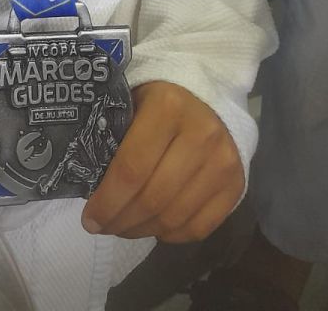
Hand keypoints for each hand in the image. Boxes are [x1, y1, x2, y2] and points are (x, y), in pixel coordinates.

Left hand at [82, 81, 243, 243]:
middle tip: (102, 226)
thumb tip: (89, 186)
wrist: (208, 93)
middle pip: (153, 198)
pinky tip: (152, 226)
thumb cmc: (158, 97)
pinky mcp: (237, 184)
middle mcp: (201, 135)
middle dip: (121, 220)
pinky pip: (199, 227)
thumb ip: (115, 137)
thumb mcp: (132, 101)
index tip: (89, 219)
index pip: (131, 169)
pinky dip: (171, 235)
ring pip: (175, 217)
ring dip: (143, 230)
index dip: (107, 201)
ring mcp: (224, 162)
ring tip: (123, 227)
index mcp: (168, 108)